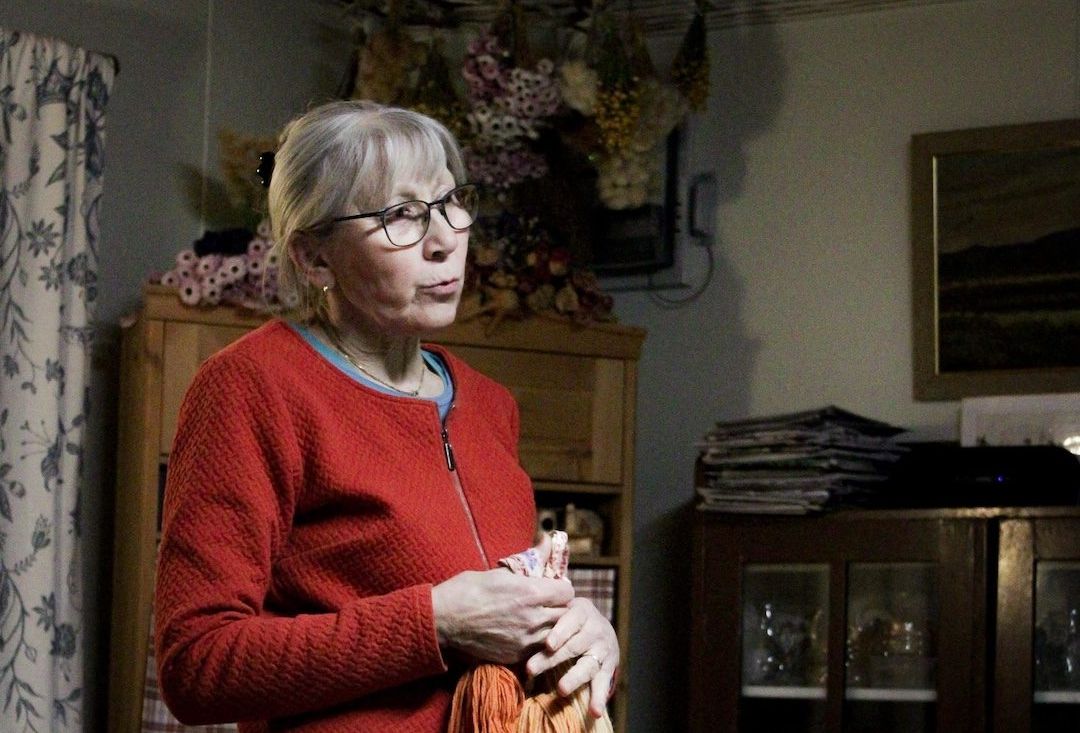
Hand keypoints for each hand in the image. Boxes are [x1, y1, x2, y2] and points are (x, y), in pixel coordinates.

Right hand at [432, 539, 573, 663]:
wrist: (443, 620)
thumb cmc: (468, 589)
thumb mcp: (500, 570)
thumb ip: (532, 558)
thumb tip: (548, 540)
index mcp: (531, 593)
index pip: (567, 592)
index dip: (560, 588)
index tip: (551, 587)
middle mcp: (533, 619)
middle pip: (565, 613)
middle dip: (558, 606)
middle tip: (545, 602)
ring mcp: (525, 641)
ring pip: (554, 634)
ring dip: (549, 625)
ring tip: (535, 618)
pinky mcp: (516, 656)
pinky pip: (537, 648)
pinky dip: (535, 641)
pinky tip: (521, 632)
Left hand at [525, 597, 618, 717]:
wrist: (601, 626)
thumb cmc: (571, 617)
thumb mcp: (564, 607)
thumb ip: (549, 613)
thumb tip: (520, 620)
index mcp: (582, 612)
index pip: (571, 621)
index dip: (560, 632)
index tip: (548, 644)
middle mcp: (595, 629)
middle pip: (573, 646)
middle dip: (552, 660)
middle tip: (531, 669)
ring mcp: (603, 650)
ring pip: (587, 666)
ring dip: (574, 679)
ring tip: (561, 689)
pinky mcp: (609, 668)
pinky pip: (603, 683)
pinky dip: (599, 698)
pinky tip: (594, 711)